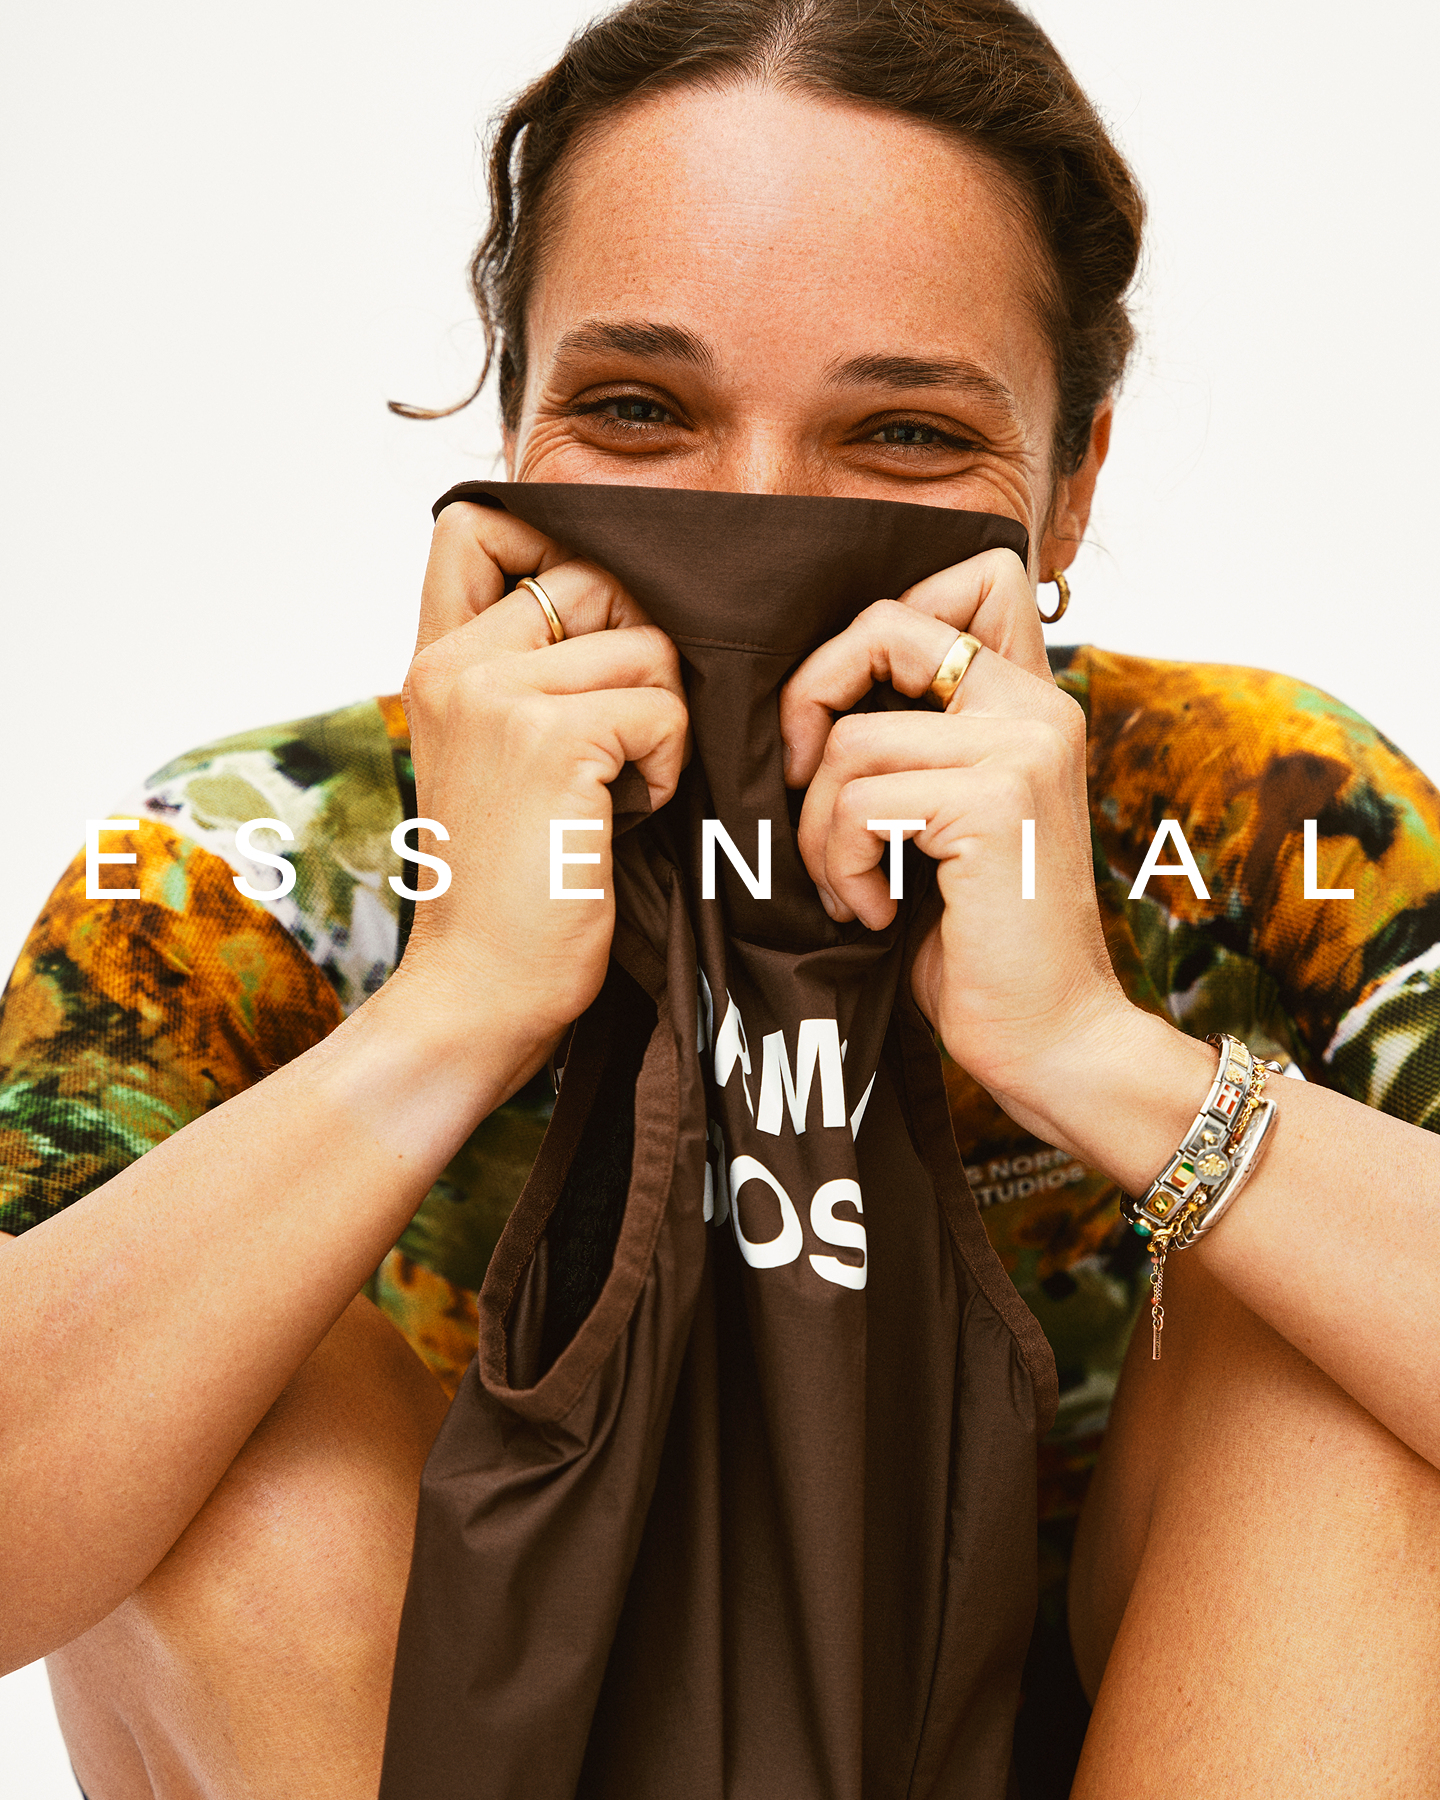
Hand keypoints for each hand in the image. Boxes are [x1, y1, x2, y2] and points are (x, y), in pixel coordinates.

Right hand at [396, 500, 687, 1071]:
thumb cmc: (513, 883)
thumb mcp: (499, 755)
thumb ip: (531, 669)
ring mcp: (496, 695)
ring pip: (646, 645)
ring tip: (615, 793)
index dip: (549, 541)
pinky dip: (668, 766)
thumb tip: (633, 597)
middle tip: (616, 745)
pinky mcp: (550, 739)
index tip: (587, 627)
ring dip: (659, 723)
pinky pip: (663, 708)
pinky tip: (625, 819)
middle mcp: (454, 662)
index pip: (478, 522)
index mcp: (435, 660)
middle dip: (637, 657)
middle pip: (596, 579)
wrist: (480, 990)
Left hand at [780, 548, 1130, 1140]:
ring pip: (850, 739)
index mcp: (1032, 701)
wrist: (1053, 1037)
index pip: (974, 574)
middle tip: (802, 784)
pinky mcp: (994, 803)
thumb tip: (809, 699)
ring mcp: (1021, 748)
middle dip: (811, 697)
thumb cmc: (979, 938)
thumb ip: (911, 743)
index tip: (843, 713)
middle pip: (885, 624)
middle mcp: (1037, 707)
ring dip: (819, 827)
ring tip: (854, 887)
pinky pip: (857, 802)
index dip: (880, 623)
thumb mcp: (941, 820)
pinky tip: (877, 910)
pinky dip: (841, 865)